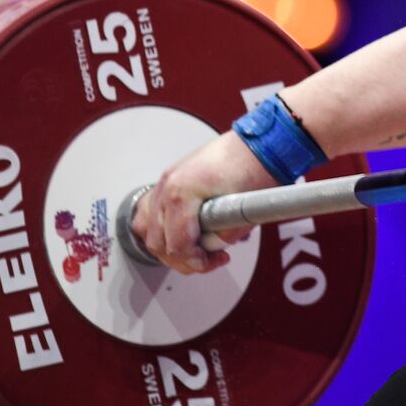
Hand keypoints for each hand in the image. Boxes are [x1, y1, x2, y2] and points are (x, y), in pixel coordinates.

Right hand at [130, 130, 272, 274]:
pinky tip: (177, 233)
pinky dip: (160, 227)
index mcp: (183, 193)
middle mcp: (168, 186)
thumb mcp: (244, 209)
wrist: (258, 142)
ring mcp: (166, 181)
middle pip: (158, 242)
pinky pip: (150, 210)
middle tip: (208, 260)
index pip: (177, 245)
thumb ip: (227, 235)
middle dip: (183, 259)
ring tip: (192, 250)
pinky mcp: (170, 178)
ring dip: (167, 246)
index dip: (196, 262)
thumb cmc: (254, 166)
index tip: (214, 261)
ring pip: (148, 229)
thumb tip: (215, 248)